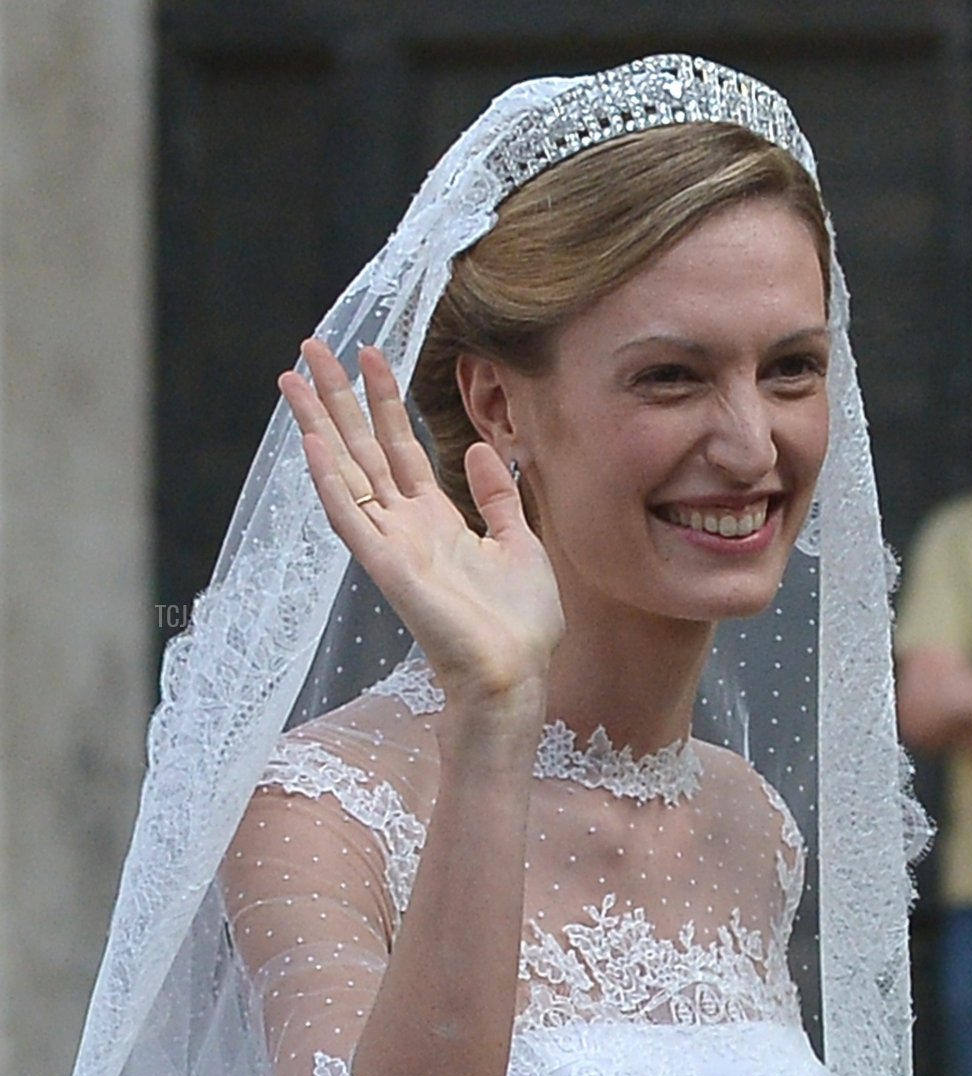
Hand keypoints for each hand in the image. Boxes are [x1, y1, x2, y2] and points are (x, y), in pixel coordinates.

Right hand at [279, 338, 563, 714]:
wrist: (515, 674)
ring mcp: (391, 545)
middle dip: (337, 398)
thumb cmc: (519, 624)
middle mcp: (405, 527)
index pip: (400, 447)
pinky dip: (329, 482)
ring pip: (345, 473)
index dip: (384, 400)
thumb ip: (496, 497)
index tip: (371, 354)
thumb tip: (482, 448)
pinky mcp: (386, 568)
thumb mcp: (518, 543)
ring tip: (293, 379)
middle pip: (362, 448)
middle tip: (312, 347)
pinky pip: (350, 519)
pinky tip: (310, 444)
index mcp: (435, 520)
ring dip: (317, 426)